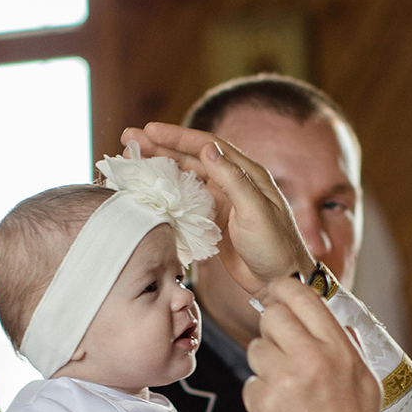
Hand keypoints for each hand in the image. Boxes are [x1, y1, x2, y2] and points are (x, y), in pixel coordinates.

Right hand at [121, 122, 314, 296]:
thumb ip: (233, 180)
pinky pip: (185, 201)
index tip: (150, 129)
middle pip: (191, 158)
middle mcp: (232, 183)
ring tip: (133, 159)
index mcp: (246, 174)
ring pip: (184, 177)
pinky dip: (166, 193)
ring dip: (159, 167)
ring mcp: (221, 202)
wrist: (281, 281)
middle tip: (130, 139)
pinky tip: (149, 189)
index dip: (177, 136)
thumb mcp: (256, 212)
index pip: (207, 146)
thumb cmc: (276, 247)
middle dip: (160, 146)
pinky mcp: (213, 221)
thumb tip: (208, 150)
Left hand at [243, 278, 381, 411]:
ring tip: (288, 390)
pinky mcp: (263, 402)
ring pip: (256, 349)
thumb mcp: (367, 383)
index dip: (285, 290)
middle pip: (272, 316)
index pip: (304, 298)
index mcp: (340, 350)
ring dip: (266, 366)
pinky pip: (250, 383)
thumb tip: (332, 318)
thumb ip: (348, 347)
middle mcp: (312, 359)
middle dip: (272, 329)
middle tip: (281, 348)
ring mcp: (285, 380)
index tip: (278, 292)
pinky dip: (261, 397)